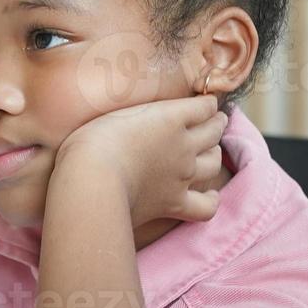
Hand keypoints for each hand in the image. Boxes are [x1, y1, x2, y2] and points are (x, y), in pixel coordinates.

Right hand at [53, 94, 227, 224]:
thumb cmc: (91, 142)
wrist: (92, 180)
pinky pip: (206, 204)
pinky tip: (210, 195)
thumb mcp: (112, 114)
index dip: (207, 104)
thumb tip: (135, 117)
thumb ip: (132, 115)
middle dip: (215, 124)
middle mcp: (183, 145)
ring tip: (209, 151)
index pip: (203, 107)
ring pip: (214, 162)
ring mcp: (182, 175)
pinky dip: (212, 199)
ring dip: (214, 154)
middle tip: (213, 121)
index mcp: (170, 117)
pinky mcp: (174, 203)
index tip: (204, 102)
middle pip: (214, 132)